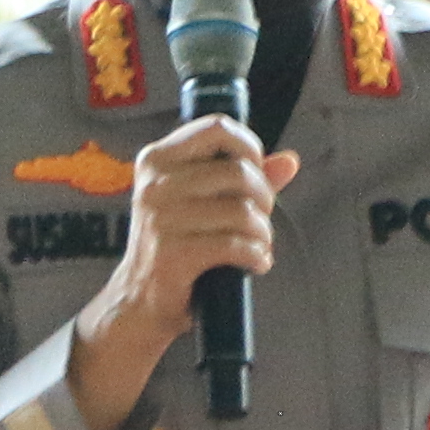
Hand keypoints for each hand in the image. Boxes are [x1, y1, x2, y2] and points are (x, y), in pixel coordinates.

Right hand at [66, 115, 299, 429]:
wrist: (139, 301)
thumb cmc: (175, 245)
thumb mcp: (201, 202)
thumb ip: (244, 177)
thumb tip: (289, 161)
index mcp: (157, 160)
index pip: (216, 128)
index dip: (249, 146)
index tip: (255, 171)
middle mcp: (154, 184)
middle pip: (238, 171)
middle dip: (263, 197)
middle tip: (259, 218)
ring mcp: (160, 219)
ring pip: (242, 210)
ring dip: (262, 232)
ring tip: (258, 245)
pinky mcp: (173, 254)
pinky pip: (236, 244)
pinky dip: (255, 256)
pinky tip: (254, 263)